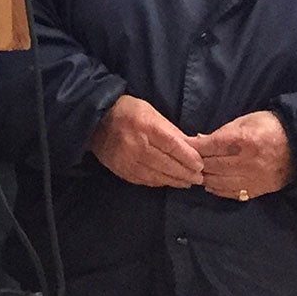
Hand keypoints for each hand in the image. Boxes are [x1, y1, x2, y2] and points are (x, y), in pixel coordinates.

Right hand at [88, 94, 203, 187]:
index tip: (201, 165)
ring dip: (174, 180)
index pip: (173, 146)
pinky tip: (168, 181)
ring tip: (187, 183)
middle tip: (199, 178)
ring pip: (156, 175)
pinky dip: (159, 182)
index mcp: (145, 126)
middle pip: (166, 164)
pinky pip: (144, 180)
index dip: (189, 158)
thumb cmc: (129, 112)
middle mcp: (135, 145)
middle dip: (185, 173)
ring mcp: (126, 159)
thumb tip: (194, 148)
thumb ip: (172, 131)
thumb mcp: (152, 113)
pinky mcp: (121, 170)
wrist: (96, 121)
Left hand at [192, 110, 292, 201]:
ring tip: (196, 172)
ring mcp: (252, 178)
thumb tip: (197, 140)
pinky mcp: (257, 189)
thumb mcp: (245, 121)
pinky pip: (230, 193)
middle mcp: (247, 162)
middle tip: (184, 160)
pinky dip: (217, 189)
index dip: (192, 147)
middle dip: (195, 163)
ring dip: (203, 177)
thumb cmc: (270, 127)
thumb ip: (221, 132)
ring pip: (217, 182)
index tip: (180, 146)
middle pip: (210, 165)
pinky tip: (210, 184)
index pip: (208, 147)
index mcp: (244, 141)